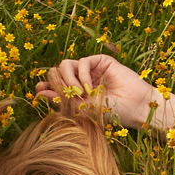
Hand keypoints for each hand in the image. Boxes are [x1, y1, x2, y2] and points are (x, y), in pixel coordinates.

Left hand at [36, 53, 157, 128]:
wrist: (135, 108)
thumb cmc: (111, 113)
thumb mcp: (82, 109)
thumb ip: (61, 99)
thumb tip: (39, 92)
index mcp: (75, 92)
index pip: (54, 84)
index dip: (45, 85)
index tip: (39, 90)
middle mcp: (81, 79)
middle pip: (57, 71)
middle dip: (57, 82)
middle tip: (67, 94)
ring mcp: (90, 70)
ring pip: (66, 64)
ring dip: (68, 78)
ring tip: (78, 92)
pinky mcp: (101, 61)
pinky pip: (82, 61)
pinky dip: (82, 74)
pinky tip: (88, 87)